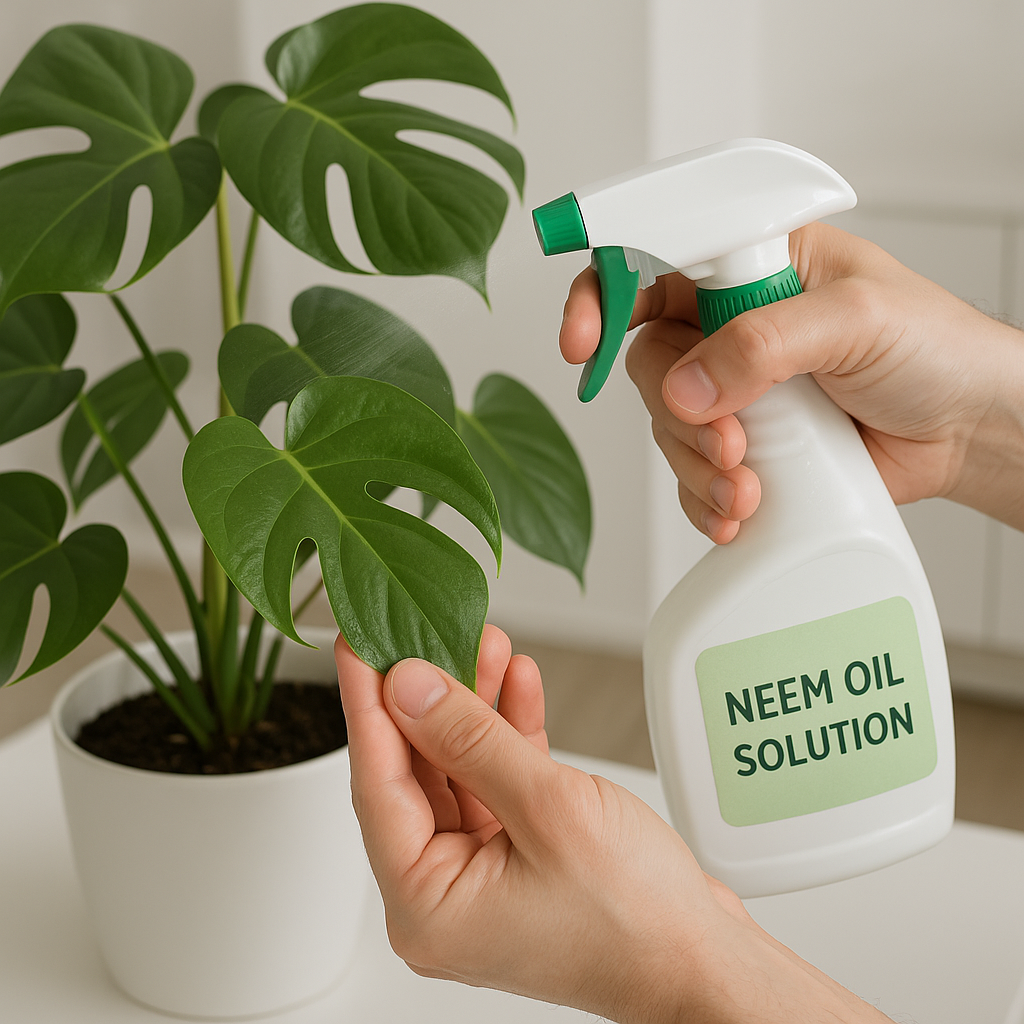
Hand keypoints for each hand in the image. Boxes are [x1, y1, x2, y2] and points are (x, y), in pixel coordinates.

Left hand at [335, 625, 891, 1023]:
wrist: (706, 964)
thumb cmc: (637, 921)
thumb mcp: (547, 809)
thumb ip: (471, 741)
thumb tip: (409, 687)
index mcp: (426, 903)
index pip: (377, 783)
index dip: (367, 704)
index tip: (357, 641)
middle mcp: (444, 893)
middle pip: (417, 771)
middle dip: (432, 694)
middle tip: (426, 627)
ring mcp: (483, 874)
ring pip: (460, 769)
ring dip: (474, 704)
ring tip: (484, 639)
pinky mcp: (520, 855)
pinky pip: (498, 782)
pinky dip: (508, 733)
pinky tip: (517, 682)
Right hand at [560, 222, 1023, 541]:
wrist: (967, 429)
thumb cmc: (933, 348)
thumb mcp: (855, 319)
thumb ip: (764, 342)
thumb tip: (690, 386)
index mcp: (751, 266)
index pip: (652, 262)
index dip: (603, 296)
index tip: (582, 342)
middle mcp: (732, 326)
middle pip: (649, 360)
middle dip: (677, 410)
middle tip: (727, 441)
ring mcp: (737, 390)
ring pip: (667, 425)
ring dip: (696, 463)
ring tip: (748, 484)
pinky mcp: (747, 446)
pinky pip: (693, 473)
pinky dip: (706, 498)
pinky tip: (739, 511)